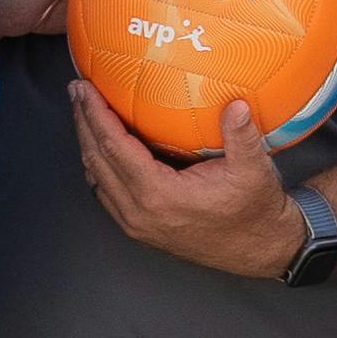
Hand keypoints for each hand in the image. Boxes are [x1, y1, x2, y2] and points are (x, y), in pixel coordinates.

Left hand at [69, 84, 310, 279]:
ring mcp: (135, 223)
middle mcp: (139, 212)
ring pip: (96, 177)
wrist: (259, 249)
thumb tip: (237, 105)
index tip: (85, 88)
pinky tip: (103, 145)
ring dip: (87, 143)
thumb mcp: (255, 171)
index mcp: (159, 195)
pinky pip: (106, 192)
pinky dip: (100, 164)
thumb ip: (242, 136)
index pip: (114, 147)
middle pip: (96, 159)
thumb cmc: (255, 211)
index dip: (96, 114)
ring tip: (84, 112)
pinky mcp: (139, 228)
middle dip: (83, 122)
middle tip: (77, 90)